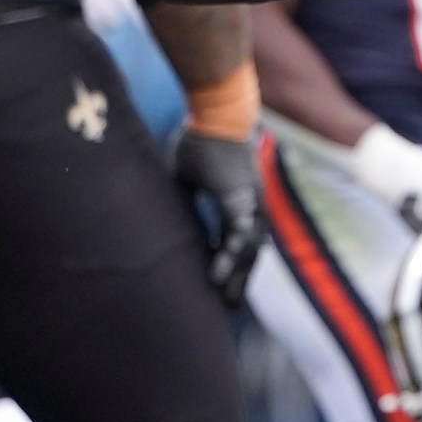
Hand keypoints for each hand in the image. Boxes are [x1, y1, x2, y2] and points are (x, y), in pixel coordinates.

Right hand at [173, 126, 265, 305]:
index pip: (240, 242)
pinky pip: (237, 234)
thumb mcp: (188, 179)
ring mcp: (251, 203)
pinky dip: (229, 256)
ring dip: (238, 276)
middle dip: (242, 281)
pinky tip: (218, 277)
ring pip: (249, 249)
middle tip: (230, 309)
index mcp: (241, 204)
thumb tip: (169, 220)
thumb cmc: (202, 140)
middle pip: (250, 253)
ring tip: (225, 301)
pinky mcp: (241, 198)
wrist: (217, 113)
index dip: (234, 266)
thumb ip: (185, 201)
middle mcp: (252, 208)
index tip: (223, 289)